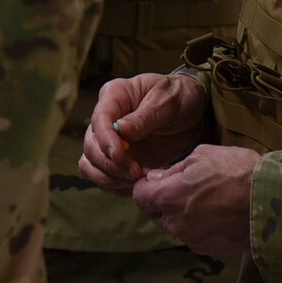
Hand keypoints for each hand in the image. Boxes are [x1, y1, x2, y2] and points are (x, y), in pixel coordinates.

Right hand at [78, 71, 207, 194]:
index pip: (99, 119)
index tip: (118, 156)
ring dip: (108, 177)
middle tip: (135, 172)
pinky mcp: (118, 159)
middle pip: (91, 145)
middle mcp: (105, 119)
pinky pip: (104, 176)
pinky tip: (135, 185)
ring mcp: (110, 140)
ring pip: (91, 163)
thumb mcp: (166, 102)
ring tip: (135, 181)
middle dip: (109, 163)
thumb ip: (144, 117)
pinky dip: (115, 185)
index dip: (105, 140)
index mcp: (114, 96)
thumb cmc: (178, 97)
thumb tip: (120, 129)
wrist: (191, 111)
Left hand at [130, 144, 259, 256]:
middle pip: (155, 214)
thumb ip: (173, 170)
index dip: (146, 186)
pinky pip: (195, 238)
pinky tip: (218, 216)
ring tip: (206, 202)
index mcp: (169, 198)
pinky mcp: (211, 251)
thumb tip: (155, 178)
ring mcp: (193, 240)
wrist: (274, 200)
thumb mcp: (202, 156)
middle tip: (185, 189)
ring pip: (175, 228)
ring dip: (182, 217)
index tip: (158, 180)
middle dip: (163, 203)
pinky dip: (200, 229)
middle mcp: (176, 224)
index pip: (139, 196)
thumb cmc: (238, 171)